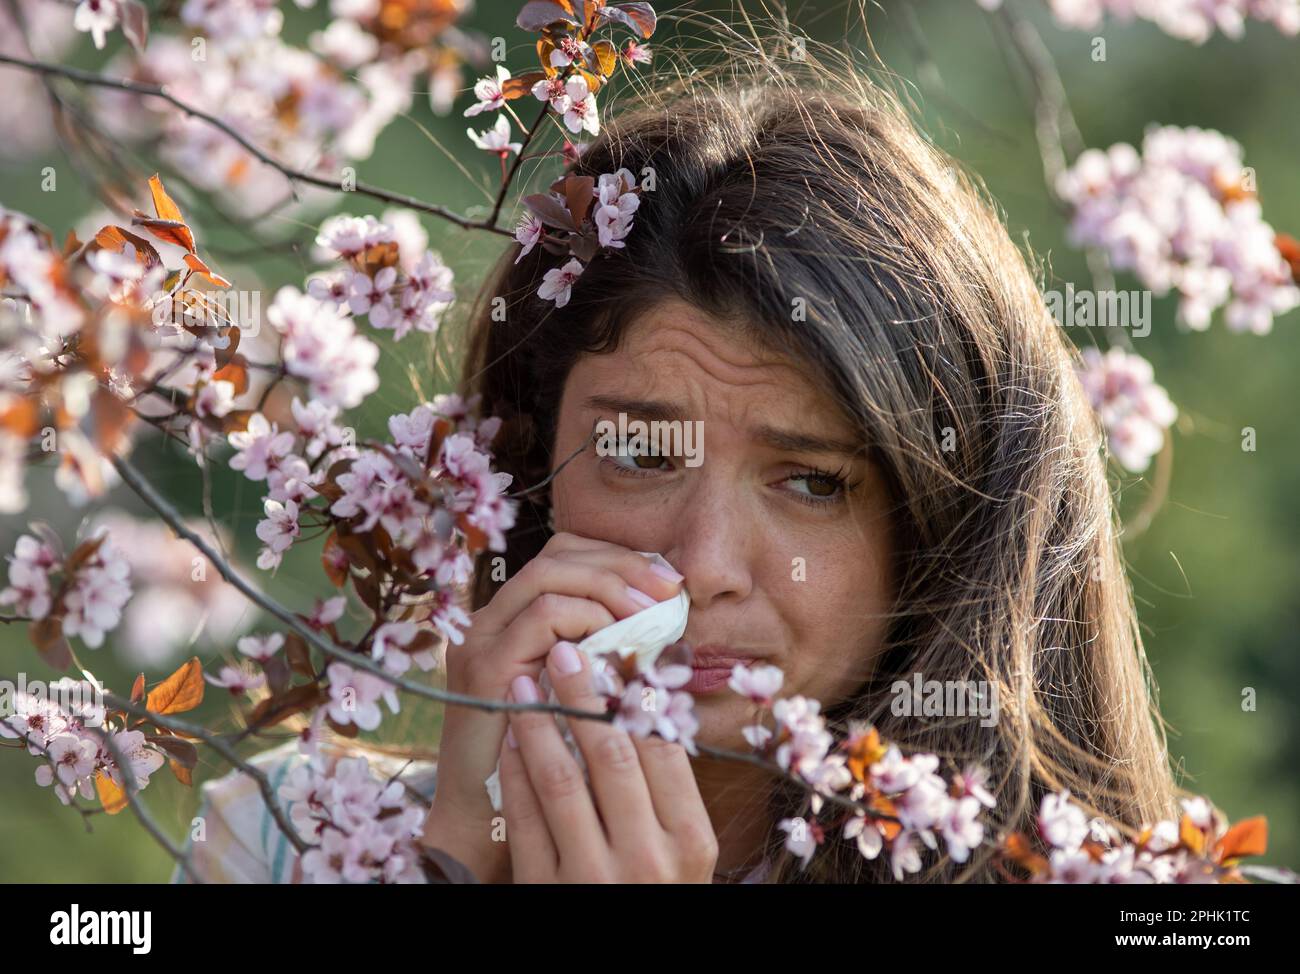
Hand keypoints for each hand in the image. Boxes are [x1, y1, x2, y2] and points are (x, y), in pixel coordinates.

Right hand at [420, 532, 684, 882]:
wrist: (484, 818)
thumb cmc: (544, 759)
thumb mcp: (581, 692)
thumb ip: (606, 652)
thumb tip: (666, 618)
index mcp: (513, 619)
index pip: (563, 555)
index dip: (616, 557)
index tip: (665, 581)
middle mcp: (491, 621)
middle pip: (555, 555)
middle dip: (620, 564)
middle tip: (666, 590)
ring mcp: (482, 641)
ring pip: (546, 577)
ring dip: (608, 588)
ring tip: (647, 614)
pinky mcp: (485, 668)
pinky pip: (540, 618)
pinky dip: (586, 618)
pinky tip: (616, 641)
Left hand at [496, 639, 718, 882]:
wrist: (627, 968)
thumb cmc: (656, 890)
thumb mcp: (681, 850)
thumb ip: (666, 790)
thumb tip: (644, 699)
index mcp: (691, 840)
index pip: (662, 749)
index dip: (634, 695)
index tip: (613, 654)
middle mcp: (648, 858)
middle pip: (612, 755)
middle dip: (584, 694)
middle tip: (565, 649)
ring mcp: (593, 877)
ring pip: (562, 780)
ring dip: (538, 723)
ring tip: (525, 682)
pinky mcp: (547, 891)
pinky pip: (525, 819)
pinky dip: (515, 772)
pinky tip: (510, 738)